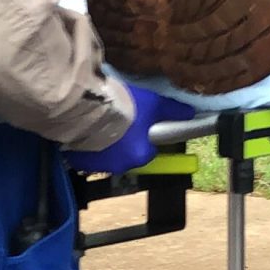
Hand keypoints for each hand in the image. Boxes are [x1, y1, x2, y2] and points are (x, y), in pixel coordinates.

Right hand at [65, 86, 193, 176]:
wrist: (88, 104)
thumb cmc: (125, 105)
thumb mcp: (153, 103)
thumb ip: (172, 110)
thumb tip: (190, 113)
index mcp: (141, 155)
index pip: (149, 151)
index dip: (145, 136)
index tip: (139, 123)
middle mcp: (121, 166)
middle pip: (126, 155)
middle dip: (123, 141)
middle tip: (119, 118)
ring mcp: (98, 165)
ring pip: (105, 155)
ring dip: (104, 143)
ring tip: (100, 121)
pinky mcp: (78, 159)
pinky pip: (86, 154)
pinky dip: (87, 144)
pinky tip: (86, 127)